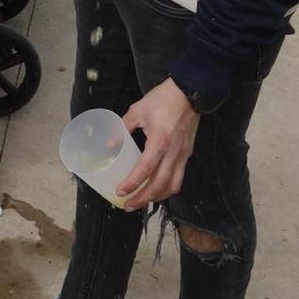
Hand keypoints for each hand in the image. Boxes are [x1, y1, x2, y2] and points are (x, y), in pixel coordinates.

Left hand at [116, 78, 199, 210]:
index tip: (120, 191)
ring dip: (156, 198)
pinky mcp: (187, 154)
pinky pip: (179, 178)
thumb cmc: (163, 99)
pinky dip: (167, 188)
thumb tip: (109, 144)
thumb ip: (122, 128)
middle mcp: (174, 152)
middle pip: (159, 185)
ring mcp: (183, 155)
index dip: (132, 184)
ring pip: (172, 186)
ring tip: (141, 201)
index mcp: (160, 141)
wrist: (189, 92)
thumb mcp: (137, 111)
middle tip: (128, 205)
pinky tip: (156, 190)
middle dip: (142, 198)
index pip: (145, 170)